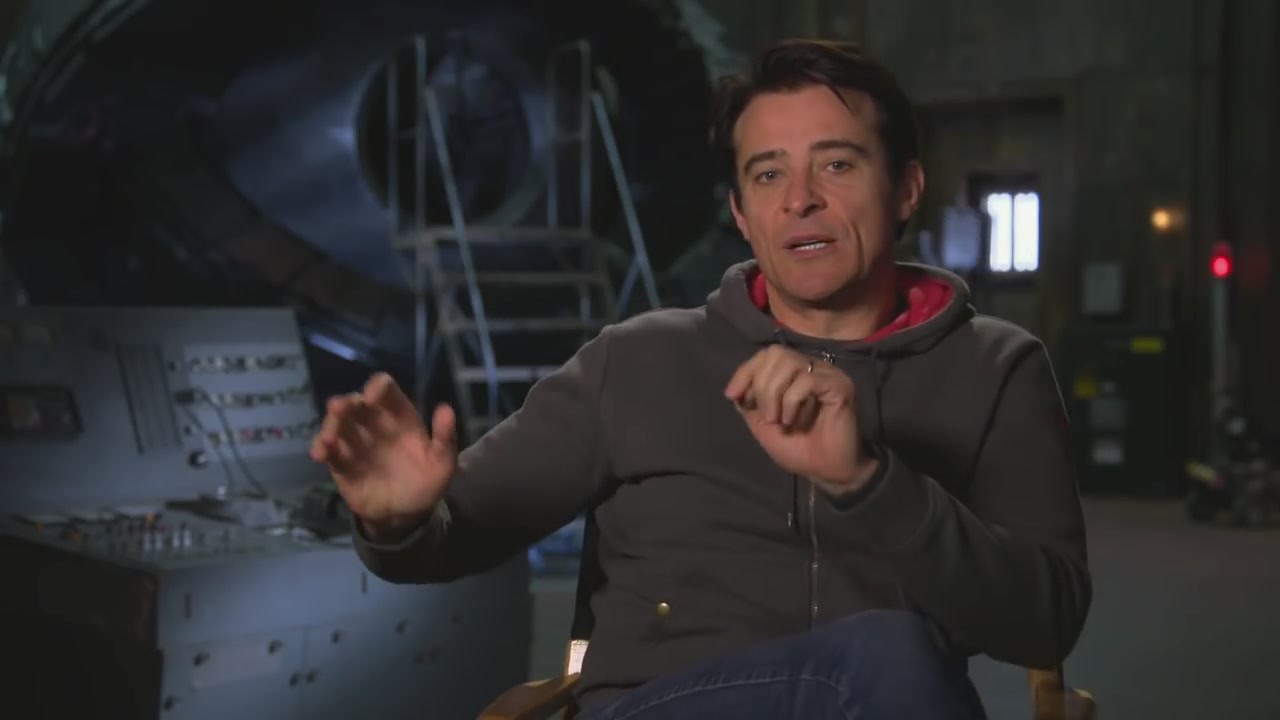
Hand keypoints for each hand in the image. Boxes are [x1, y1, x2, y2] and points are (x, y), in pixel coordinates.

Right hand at [309, 372, 456, 539]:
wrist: (406, 517)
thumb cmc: (425, 483)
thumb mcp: (442, 463)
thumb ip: (445, 437)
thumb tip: (446, 409)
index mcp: (399, 418)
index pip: (387, 392)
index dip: (379, 388)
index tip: (373, 395)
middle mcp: (374, 425)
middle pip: (356, 404)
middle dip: (347, 403)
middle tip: (340, 407)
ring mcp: (355, 443)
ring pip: (338, 424)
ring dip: (331, 424)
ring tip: (330, 438)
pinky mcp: (341, 463)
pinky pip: (328, 450)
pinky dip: (320, 447)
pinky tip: (320, 454)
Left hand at [724, 346, 878, 488]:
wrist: (826, 471)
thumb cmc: (797, 448)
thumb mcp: (763, 424)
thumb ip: (749, 401)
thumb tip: (736, 387)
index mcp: (794, 373)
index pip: (766, 355)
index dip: (745, 371)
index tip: (732, 395)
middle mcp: (811, 367)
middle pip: (776, 354)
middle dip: (761, 386)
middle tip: (767, 417)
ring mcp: (827, 374)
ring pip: (790, 363)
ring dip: (774, 394)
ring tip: (778, 420)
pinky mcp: (839, 386)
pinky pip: (807, 380)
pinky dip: (792, 402)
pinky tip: (794, 421)